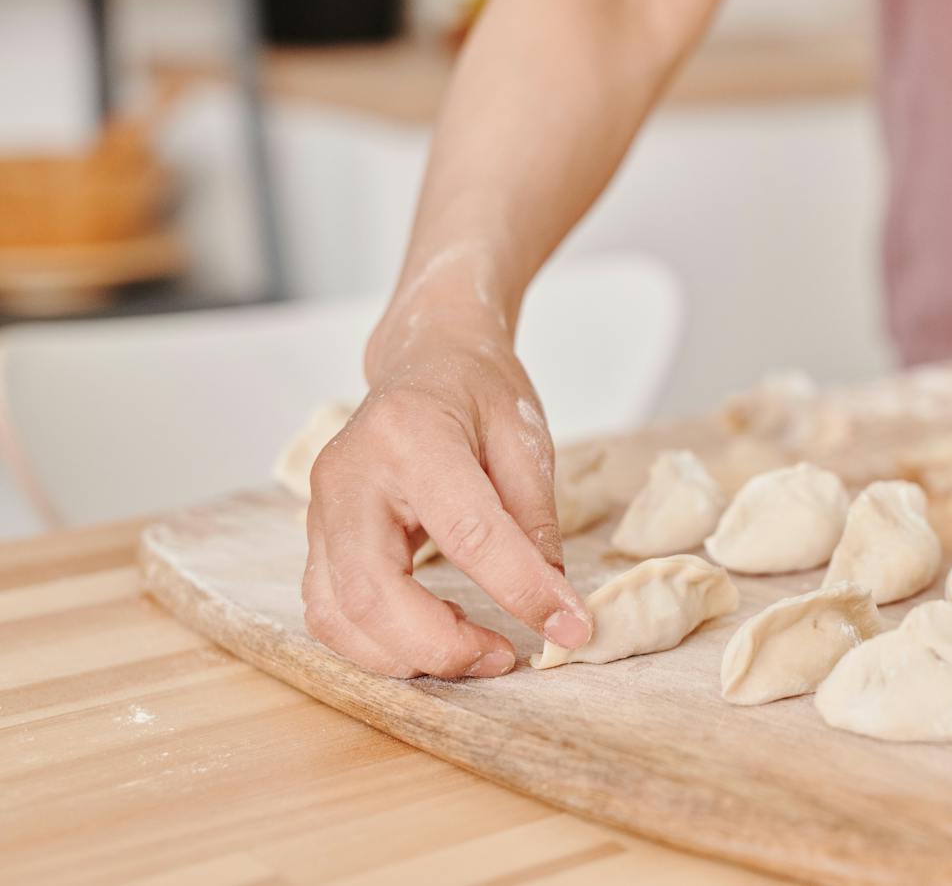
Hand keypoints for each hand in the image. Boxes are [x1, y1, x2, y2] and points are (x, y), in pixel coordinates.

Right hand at [301, 311, 591, 678]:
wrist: (424, 360)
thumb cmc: (476, 390)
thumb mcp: (524, 436)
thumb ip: (535, 518)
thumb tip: (553, 599)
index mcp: (410, 434)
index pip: (466, 530)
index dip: (520, 589)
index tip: (568, 627)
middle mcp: (349, 474)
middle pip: (373, 591)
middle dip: (442, 645)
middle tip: (506, 656)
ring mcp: (321, 509)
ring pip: (338, 616)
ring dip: (407, 655)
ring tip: (475, 649)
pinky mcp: (317, 538)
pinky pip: (330, 613)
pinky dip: (379, 644)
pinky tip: (435, 635)